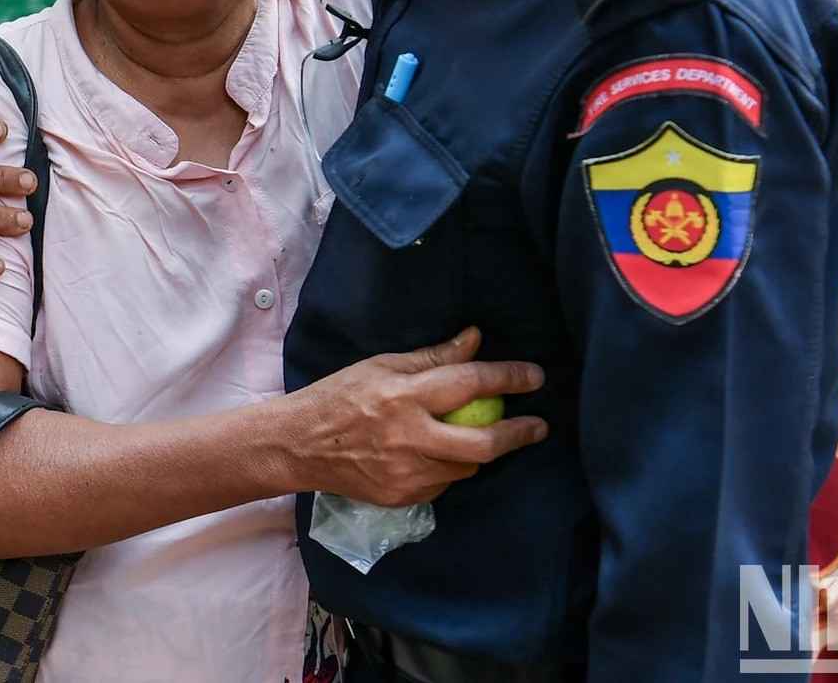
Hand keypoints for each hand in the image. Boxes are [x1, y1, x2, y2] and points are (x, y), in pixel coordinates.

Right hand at [287, 328, 546, 506]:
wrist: (299, 445)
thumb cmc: (339, 395)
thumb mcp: (382, 365)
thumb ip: (432, 357)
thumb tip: (474, 339)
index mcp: (405, 396)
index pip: (470, 382)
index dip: (509, 377)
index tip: (534, 376)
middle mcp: (410, 438)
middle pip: (483, 442)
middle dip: (519, 433)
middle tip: (538, 425)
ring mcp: (407, 474)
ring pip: (467, 468)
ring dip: (480, 451)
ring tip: (478, 435)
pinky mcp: (402, 497)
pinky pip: (443, 484)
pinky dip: (448, 468)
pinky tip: (437, 455)